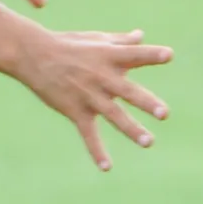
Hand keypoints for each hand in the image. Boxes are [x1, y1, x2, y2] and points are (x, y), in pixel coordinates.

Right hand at [12, 26, 172, 170]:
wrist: (34, 55)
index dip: (152, 55)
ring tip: (149, 142)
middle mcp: (102, 76)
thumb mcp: (96, 39)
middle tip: (164, 114)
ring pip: (113, 115)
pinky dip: (96, 151)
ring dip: (131, 129)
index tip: (169, 55)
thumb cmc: (69, 45)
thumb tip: (141, 36)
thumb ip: (121, 42)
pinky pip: (88, 134)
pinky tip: (107, 167)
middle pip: (128, 91)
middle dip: (146, 103)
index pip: (135, 55)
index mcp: (109, 56)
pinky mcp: (75, 110)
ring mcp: (88, 95)